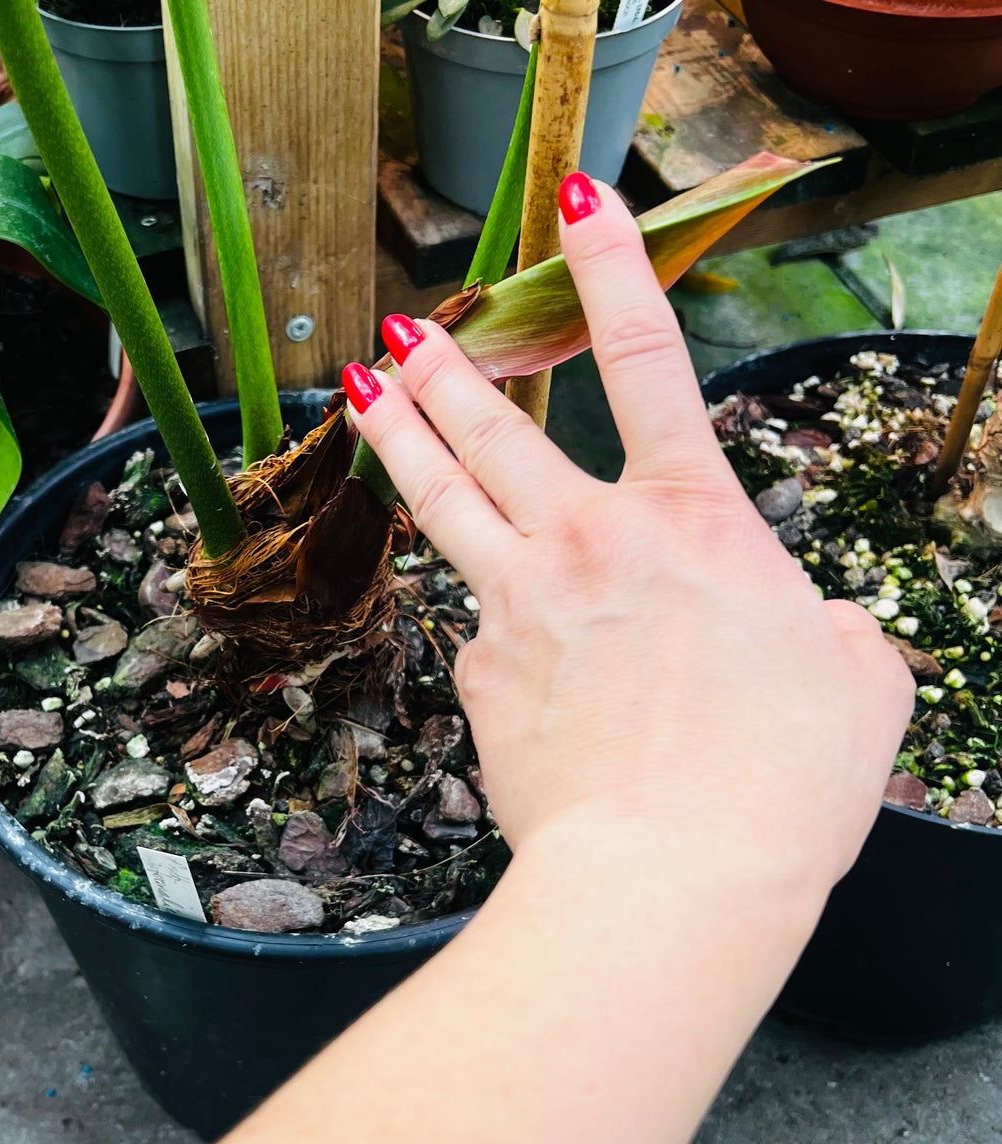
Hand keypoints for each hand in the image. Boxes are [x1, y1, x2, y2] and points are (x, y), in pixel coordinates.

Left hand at [346, 173, 911, 896]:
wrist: (674, 875)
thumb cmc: (778, 784)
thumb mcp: (853, 683)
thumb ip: (820, 629)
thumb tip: (802, 628)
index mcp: (693, 521)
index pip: (647, 358)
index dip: (609, 266)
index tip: (575, 199)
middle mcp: (591, 541)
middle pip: (500, 425)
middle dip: (449, 363)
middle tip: (406, 326)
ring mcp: (517, 605)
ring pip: (442, 499)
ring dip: (397, 434)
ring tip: (358, 391)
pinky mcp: (478, 675)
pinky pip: (472, 635)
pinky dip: (485, 636)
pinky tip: (510, 677)